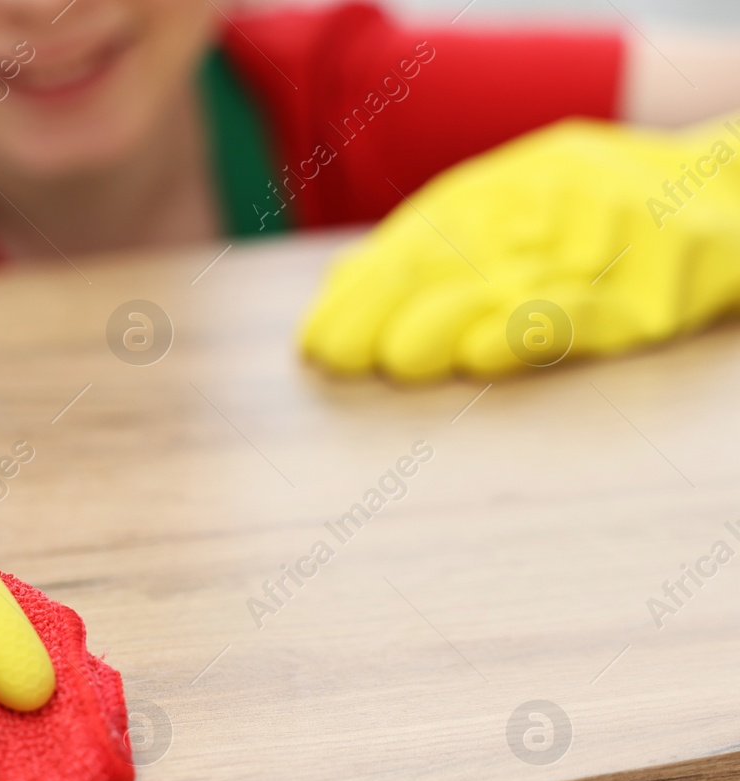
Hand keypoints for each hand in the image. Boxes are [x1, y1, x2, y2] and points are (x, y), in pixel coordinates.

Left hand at [301, 117, 739, 381]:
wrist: (736, 193)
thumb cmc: (606, 211)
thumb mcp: (517, 203)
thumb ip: (435, 240)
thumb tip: (341, 278)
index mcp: (512, 186)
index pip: (423, 237)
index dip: (366, 287)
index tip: (318, 339)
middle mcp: (551, 205)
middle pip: (456, 257)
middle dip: (390, 305)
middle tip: (342, 354)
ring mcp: (606, 244)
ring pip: (514, 283)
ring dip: (447, 318)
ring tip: (398, 358)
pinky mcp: (660, 291)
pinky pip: (591, 309)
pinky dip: (536, 329)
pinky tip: (485, 351)